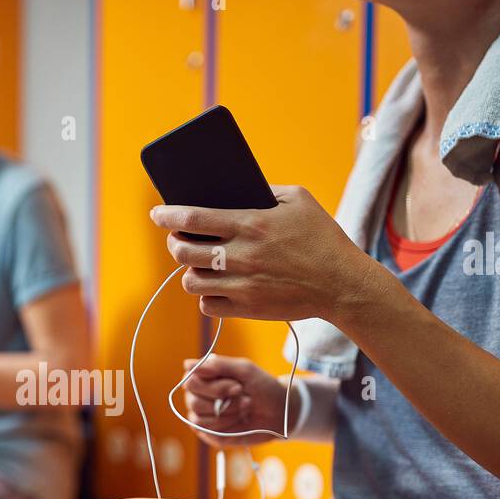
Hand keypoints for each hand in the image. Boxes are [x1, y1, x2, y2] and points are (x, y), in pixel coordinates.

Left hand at [149, 185, 387, 324]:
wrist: (342, 284)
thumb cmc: (322, 238)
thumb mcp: (299, 200)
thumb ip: (265, 191)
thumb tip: (235, 189)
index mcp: (251, 224)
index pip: (193, 218)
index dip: (168, 215)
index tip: (156, 213)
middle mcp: (241, 256)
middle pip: (184, 252)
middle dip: (174, 244)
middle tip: (178, 240)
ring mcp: (242, 286)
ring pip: (191, 282)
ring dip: (189, 271)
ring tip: (198, 264)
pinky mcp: (247, 309)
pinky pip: (207, 305)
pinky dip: (205, 296)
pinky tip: (214, 286)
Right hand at [182, 354, 285, 446]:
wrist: (279, 412)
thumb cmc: (262, 387)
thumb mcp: (244, 370)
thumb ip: (217, 366)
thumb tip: (186, 364)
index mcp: (202, 377)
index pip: (190, 381)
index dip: (214, 387)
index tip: (237, 386)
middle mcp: (197, 396)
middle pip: (194, 402)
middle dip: (224, 402)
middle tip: (245, 399)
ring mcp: (202, 416)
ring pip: (201, 419)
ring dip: (228, 415)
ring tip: (244, 409)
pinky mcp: (209, 434)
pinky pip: (209, 433)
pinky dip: (228, 427)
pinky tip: (240, 421)